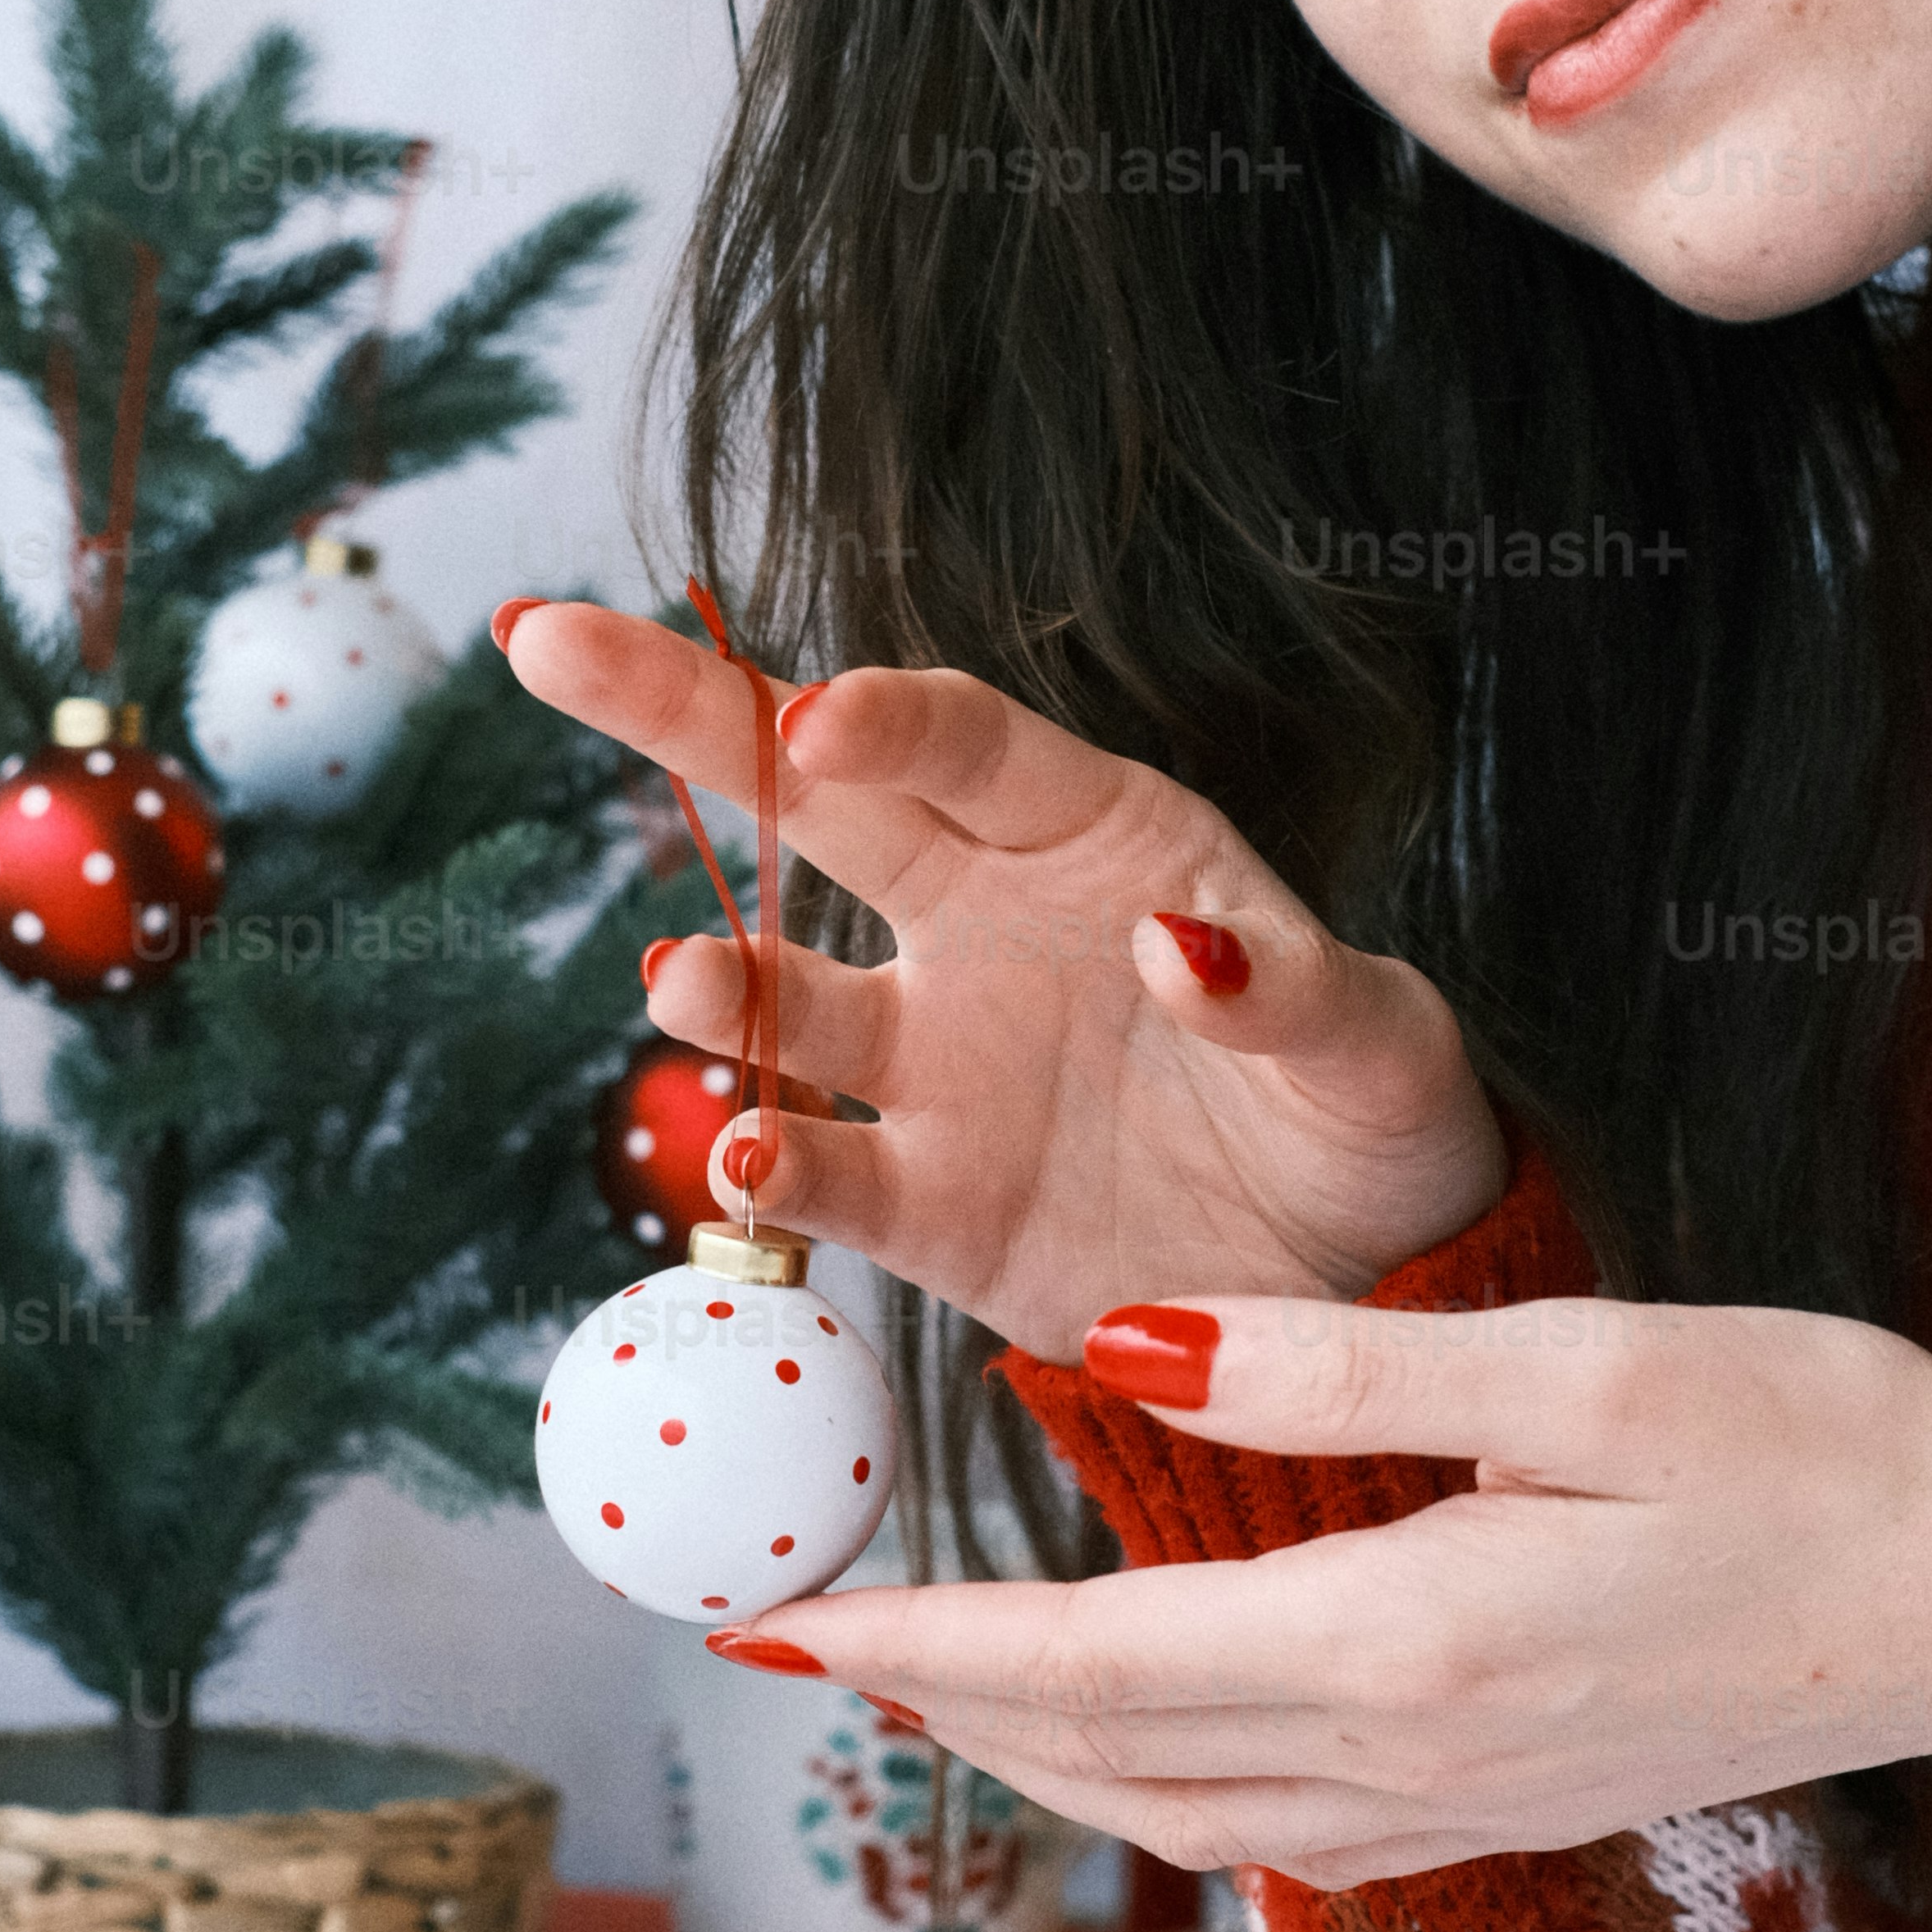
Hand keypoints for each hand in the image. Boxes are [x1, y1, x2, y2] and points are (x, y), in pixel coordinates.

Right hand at [500, 601, 1504, 1358]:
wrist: (1363, 1291)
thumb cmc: (1373, 1117)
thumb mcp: (1381, 1046)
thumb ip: (1293, 993)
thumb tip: (1183, 943)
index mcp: (1101, 839)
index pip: (970, 747)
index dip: (887, 723)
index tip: (816, 717)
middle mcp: (989, 924)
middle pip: (816, 801)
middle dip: (686, 715)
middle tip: (550, 640)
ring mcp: (942, 1065)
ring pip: (795, 1001)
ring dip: (728, 986)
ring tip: (683, 986)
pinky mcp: (929, 1205)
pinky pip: (830, 1180)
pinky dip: (780, 1173)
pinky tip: (751, 1163)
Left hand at [718, 1293, 1931, 1879]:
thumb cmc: (1829, 1444)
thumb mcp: (1584, 1364)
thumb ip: (1337, 1373)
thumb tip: (1121, 1348)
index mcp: (1410, 1643)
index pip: (1088, 1667)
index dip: (913, 1646)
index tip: (768, 1616)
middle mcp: (1415, 1764)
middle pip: (1103, 1760)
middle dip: (932, 1707)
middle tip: (791, 1641)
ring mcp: (1466, 1813)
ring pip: (1177, 1816)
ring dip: (1029, 1759)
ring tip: (920, 1683)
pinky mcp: (1513, 1814)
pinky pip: (1275, 1837)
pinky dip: (1157, 1789)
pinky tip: (1133, 1734)